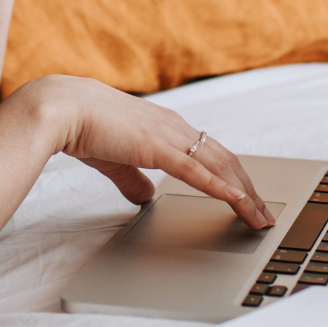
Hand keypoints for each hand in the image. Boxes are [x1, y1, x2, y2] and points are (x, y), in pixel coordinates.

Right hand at [9, 74, 272, 228]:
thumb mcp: (116, 159)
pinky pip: (196, 171)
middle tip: (265, 215)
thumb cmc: (84, 127)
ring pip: (219, 166)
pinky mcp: (157, 147)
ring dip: (244, 194)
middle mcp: (175, 127)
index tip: (248, 199)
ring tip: (259, 217)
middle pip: (226, 160)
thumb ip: (134, 178)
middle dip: (250, 190)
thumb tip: (146, 197)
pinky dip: (220, 187)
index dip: (234, 177)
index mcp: (167, 127)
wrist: (62, 109)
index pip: (212, 153)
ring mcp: (169, 135)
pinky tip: (237, 202)